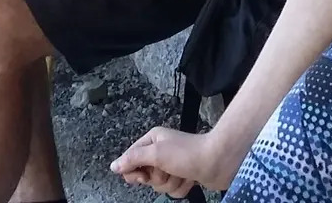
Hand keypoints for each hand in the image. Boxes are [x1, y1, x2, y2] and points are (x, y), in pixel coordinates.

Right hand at [110, 125, 246, 195]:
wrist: (218, 161)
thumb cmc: (187, 153)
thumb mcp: (156, 153)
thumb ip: (133, 159)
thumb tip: (114, 166)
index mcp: (152, 141)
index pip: (131, 159)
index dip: (134, 171)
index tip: (143, 176)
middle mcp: (160, 152)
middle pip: (146, 176)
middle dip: (158, 178)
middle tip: (167, 171)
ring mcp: (172, 165)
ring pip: (160, 186)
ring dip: (171, 183)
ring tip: (182, 174)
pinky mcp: (184, 177)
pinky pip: (173, 191)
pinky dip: (182, 188)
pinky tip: (191, 179)